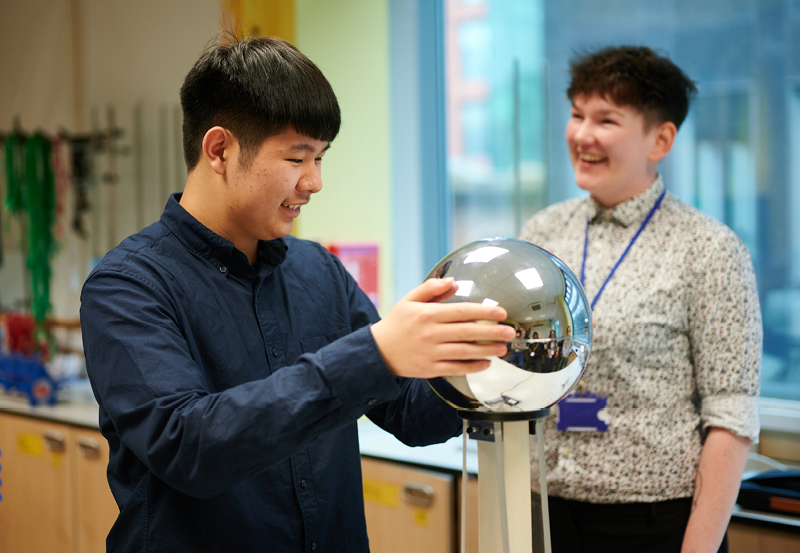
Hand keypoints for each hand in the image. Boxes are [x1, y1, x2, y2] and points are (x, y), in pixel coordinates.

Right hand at [371, 278, 514, 377]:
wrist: (378, 351)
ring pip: (465, 352)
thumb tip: (454, 282)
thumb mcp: (409, 299)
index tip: (501, 312)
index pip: (462, 311)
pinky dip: (472, 367)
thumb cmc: (396, 323)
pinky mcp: (430, 369)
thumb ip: (431, 288)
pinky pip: (456, 369)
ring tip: (503, 348)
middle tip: (510, 332)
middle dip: (492, 332)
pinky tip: (485, 363)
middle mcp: (431, 333)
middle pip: (468, 332)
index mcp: (427, 314)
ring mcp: (431, 353)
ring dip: (487, 350)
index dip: (484, 311)